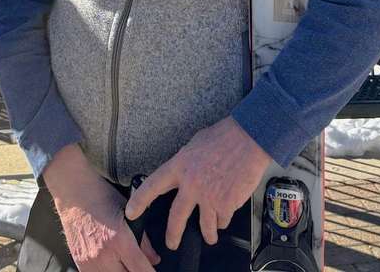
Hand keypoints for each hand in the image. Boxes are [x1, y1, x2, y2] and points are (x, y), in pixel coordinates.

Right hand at [43, 145, 156, 271]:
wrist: (74, 191)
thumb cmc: (103, 197)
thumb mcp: (129, 215)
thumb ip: (144, 240)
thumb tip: (154, 259)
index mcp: (120, 240)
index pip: (141, 270)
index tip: (153, 270)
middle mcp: (105, 255)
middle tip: (138, 265)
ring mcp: (90, 262)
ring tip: (124, 265)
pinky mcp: (80, 263)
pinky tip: (111, 265)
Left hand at [124, 116, 270, 249]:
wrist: (248, 139)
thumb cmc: (224, 136)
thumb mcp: (195, 144)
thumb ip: (186, 162)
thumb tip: (184, 171)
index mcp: (180, 166)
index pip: (152, 187)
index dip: (139, 202)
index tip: (131, 213)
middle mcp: (191, 185)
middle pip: (176, 219)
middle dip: (172, 235)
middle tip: (171, 243)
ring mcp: (209, 197)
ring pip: (204, 227)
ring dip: (207, 234)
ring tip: (209, 237)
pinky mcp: (226, 204)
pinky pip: (223, 221)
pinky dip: (224, 220)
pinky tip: (226, 214)